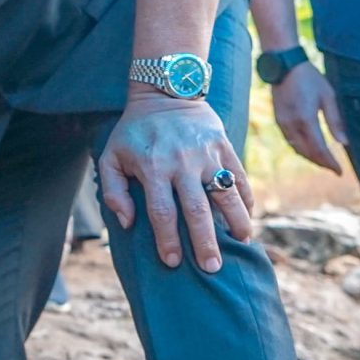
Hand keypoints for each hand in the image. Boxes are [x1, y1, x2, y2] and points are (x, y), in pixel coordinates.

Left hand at [97, 93, 255, 270]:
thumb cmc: (135, 132)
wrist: (166, 91)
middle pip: (197, 210)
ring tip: (242, 244)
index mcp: (153, 168)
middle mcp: (182, 162)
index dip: (167, 240)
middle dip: (205, 242)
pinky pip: (238, 176)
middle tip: (212, 268)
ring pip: (226, 193)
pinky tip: (248, 217)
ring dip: (236, 221)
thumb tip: (127, 223)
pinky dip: (245, 198)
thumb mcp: (112, 157)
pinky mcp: (223, 146)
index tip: (172, 262)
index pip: (162, 212)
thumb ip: (113, 192)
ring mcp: (206, 154)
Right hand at [270, 62, 345, 174]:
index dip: (330, 162)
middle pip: (308, 153)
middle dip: (321, 163)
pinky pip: (290, 141)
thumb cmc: (310, 78)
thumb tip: (343, 142)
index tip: (340, 171)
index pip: (319, 149)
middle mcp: (292, 125)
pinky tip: (310, 148)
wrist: (284, 65)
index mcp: (306, 119)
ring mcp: (283, 123)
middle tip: (334, 169)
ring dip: (311, 158)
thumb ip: (335, 121)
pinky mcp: (279, 120)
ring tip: (324, 161)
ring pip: (297, 149)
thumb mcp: (328, 96)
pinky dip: (301, 149)